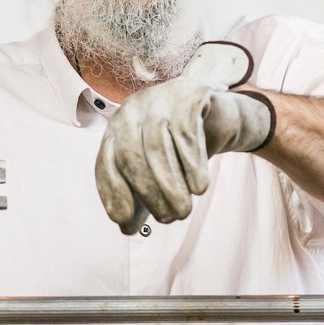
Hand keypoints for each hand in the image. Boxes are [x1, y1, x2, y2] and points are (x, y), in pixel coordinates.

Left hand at [95, 41, 274, 233]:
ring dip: (170, 184)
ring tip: (184, 211)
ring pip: (156, 145)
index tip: (123, 219)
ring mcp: (159, 99)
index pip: (105, 161)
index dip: (112, 191)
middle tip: (168, 219)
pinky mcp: (188, 95)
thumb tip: (126, 229)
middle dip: (148, 192)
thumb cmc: (179, 149)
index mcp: (117, 128)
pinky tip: (200, 188)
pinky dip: (192, 164)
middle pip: (130, 155)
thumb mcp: (158, 173)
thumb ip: (141, 198)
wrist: (218, 116)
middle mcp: (132, 109)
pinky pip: (186, 132)